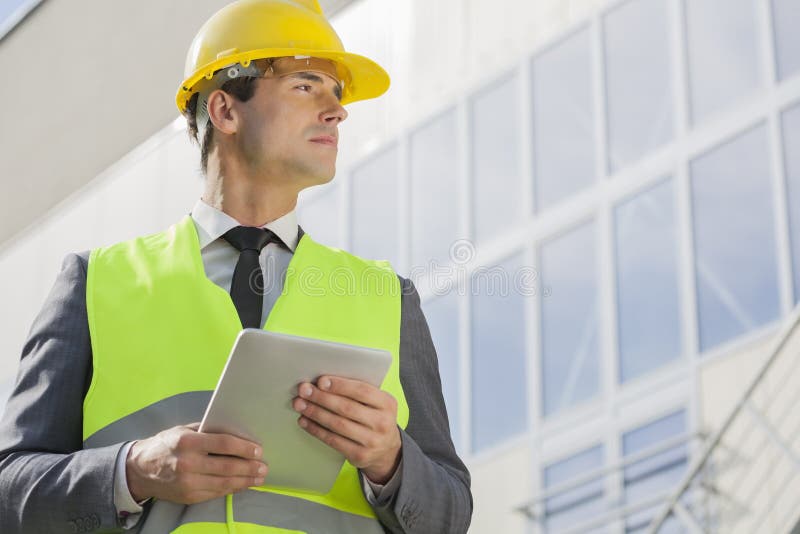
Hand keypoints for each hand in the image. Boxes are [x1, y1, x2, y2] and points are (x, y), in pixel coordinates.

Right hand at [125, 422, 267, 504]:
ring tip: (259, 477)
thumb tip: (236, 431)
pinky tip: (243, 484)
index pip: (223, 444)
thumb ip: (207, 431)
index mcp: (187, 442)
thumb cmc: (166, 445)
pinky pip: (216, 493)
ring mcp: (188, 483)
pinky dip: (233, 488)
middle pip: (227, 466)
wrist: (139, 470)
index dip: (244, 447)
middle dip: (250, 467)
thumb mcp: (183, 430)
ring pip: (224, 483)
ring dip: (246, 481)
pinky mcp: (189, 496)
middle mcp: (188, 464)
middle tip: (264, 466)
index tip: (258, 449)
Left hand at [293, 376, 401, 483]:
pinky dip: (316, 429)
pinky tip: (305, 421)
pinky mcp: (360, 455)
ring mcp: (372, 441)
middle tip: (304, 390)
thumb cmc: (375, 418)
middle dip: (322, 397)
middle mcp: (382, 423)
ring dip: (315, 413)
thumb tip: (325, 381)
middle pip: (347, 408)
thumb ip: (358, 391)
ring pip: (337, 424)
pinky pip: (333, 440)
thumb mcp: (377, 402)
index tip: (321, 381)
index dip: (340, 385)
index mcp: (387, 403)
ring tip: (300, 404)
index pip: (362, 391)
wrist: (387, 450)